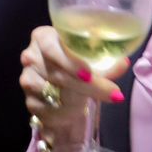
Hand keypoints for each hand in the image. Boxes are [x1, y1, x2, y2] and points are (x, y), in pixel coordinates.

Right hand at [20, 25, 126, 150]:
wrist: (60, 85)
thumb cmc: (75, 65)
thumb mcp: (90, 59)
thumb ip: (105, 62)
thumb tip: (123, 62)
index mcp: (43, 37)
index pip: (50, 46)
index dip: (70, 61)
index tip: (89, 74)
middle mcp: (31, 56)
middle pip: (56, 73)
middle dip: (86, 86)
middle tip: (110, 93)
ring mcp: (27, 79)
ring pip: (52, 93)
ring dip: (76, 101)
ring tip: (90, 103)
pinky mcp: (29, 101)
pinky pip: (48, 110)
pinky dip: (65, 114)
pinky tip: (75, 112)